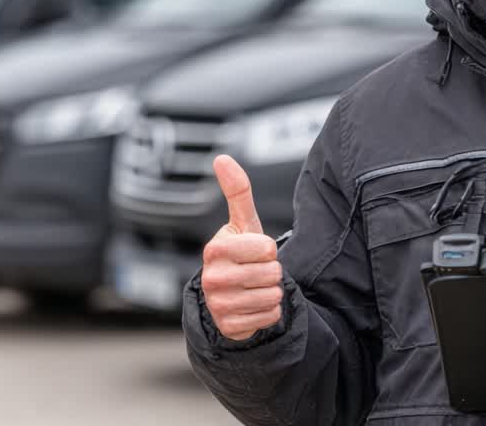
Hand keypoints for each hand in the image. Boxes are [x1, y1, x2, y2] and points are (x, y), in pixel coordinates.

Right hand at [201, 155, 284, 340]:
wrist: (229, 295)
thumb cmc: (240, 252)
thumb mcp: (242, 222)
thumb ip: (237, 190)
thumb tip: (221, 157)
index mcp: (214, 249)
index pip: (267, 248)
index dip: (268, 250)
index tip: (253, 252)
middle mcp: (212, 278)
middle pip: (272, 272)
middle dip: (271, 271)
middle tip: (254, 271)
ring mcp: (219, 304)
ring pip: (273, 295)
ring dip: (272, 292)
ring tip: (254, 288)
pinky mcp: (230, 327)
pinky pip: (270, 317)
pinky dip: (269, 312)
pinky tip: (253, 306)